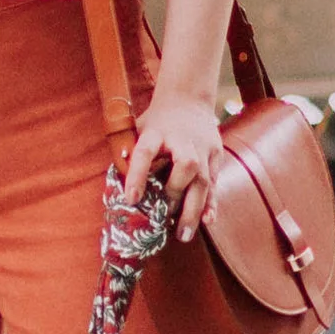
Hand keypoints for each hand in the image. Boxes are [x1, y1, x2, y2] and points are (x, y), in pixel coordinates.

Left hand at [124, 89, 223, 243]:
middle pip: (186, 165)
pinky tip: (207, 221)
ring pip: (203, 179)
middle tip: (164, 219)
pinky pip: (215, 182)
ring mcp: (203, 147)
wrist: (188, 98)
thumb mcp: (139, 128)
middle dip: (175, 194)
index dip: (137, 176)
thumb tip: (118, 185)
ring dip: (193, 209)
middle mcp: (183, 140)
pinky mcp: (216, 155)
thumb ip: (129, 152)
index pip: (145, 152)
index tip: (131, 200)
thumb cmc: (157, 121)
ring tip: (183, 234)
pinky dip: (211, 203)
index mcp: (157, 131)